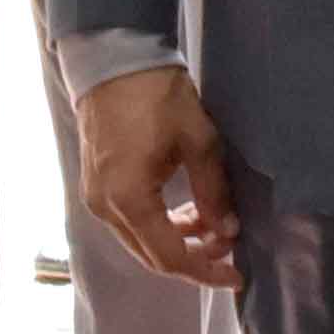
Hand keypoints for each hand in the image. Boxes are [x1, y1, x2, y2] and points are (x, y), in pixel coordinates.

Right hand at [73, 64, 238, 291]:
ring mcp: (96, 196)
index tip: (237, 274)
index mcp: (128, 200)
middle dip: (194, 258)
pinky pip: (130, 221)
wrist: (114, 58)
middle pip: (151, 256)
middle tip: (229, 247)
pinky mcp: (96, 184)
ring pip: (140, 240)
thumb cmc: (157, 95)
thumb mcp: (198, 141)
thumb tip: (228, 231)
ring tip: (212, 222)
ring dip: (177, 240)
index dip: (206, 271)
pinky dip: (159, 224)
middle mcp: (105, 207)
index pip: (170, 257)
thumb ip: (213, 193)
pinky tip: (185, 209)